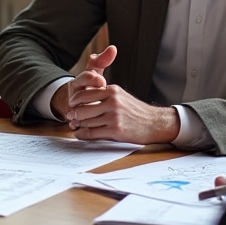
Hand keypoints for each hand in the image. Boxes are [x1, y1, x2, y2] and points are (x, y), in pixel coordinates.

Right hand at [50, 45, 115, 119]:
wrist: (77, 102)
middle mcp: (74, 94)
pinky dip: (79, 124)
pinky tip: (85, 125)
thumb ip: (102, 61)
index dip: (93, 79)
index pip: (85, 76)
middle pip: (79, 95)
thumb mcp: (94, 72)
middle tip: (100, 99)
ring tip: (94, 113)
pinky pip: (74, 122)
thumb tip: (113, 48)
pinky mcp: (73, 120)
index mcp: (79, 81)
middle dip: (89, 97)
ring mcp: (72, 108)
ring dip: (84, 112)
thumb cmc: (89, 85)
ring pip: (77, 110)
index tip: (102, 81)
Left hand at [52, 45, 180, 144]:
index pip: (86, 93)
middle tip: (70, 116)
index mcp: (112, 90)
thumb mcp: (120, 94)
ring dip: (78, 125)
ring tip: (75, 125)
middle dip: (74, 113)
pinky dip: (83, 134)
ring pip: (86, 121)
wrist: (155, 123)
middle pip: (82, 108)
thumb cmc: (136, 110)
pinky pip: (92, 133)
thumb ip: (103, 91)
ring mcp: (114, 116)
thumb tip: (86, 89)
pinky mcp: (116, 130)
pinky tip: (80, 134)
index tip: (71, 103)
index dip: (75, 100)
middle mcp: (113, 101)